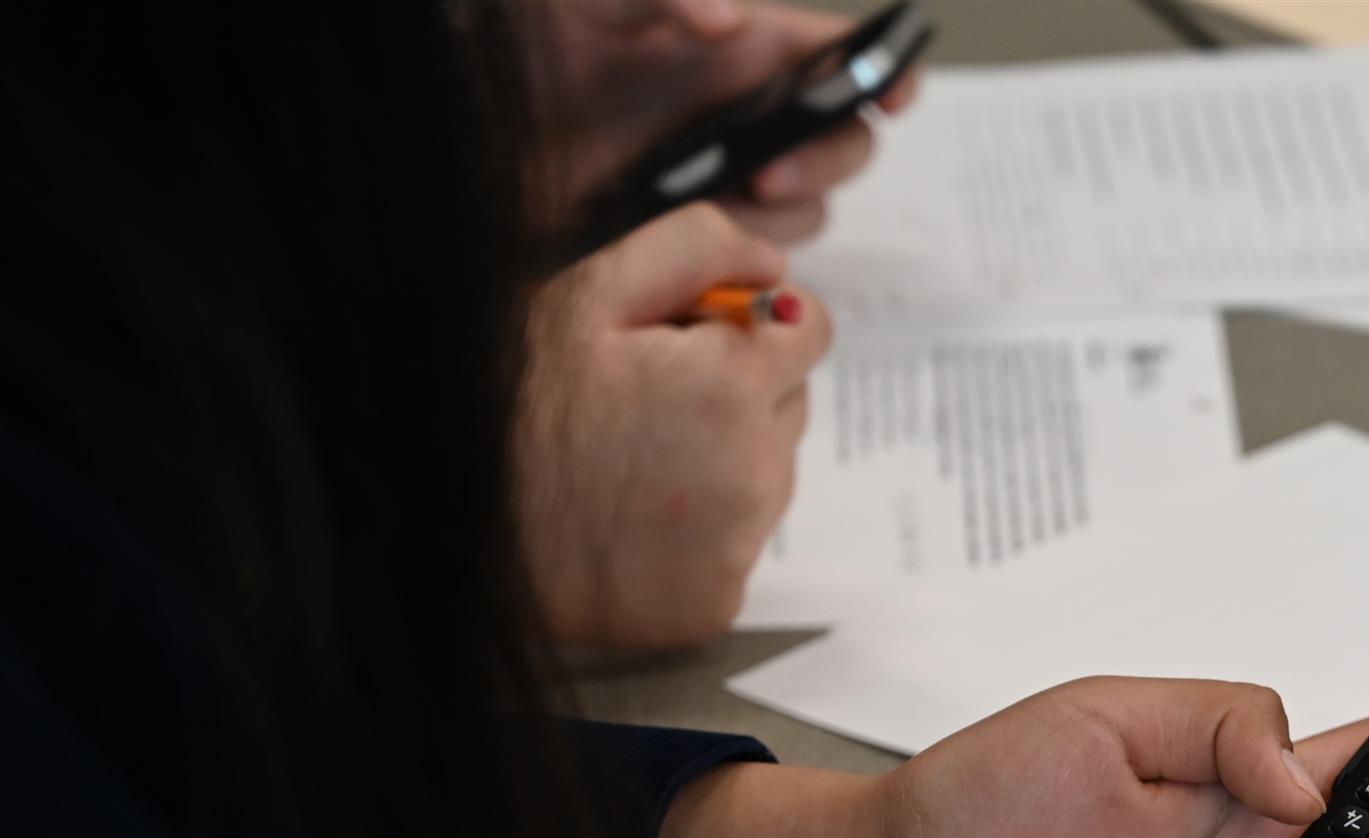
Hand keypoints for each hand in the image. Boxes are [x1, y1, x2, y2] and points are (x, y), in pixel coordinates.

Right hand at [518, 204, 827, 648]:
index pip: (809, 332)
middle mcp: (753, 470)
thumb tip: (777, 266)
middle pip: (789, 407)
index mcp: (730, 384)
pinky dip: (700, 534)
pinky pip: (735, 547)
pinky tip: (630, 521)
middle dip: (737, 393)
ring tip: (628, 462)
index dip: (752, 325)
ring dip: (721, 463)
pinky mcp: (716, 603)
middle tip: (643, 403)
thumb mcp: (587, 294)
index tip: (700, 338)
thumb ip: (697, 250)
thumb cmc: (510, 402)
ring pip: (768, 479)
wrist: (450, 524)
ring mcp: (738, 545)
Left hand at [530, 0, 919, 242]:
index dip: (887, 72)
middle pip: (846, 143)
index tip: (890, 93)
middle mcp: (749, 114)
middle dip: (823, 162)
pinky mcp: (695, 235)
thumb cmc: (519, 39)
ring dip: (776, 220)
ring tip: (710, 208)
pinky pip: (752, 260)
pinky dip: (736, 258)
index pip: (847, 58)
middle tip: (765, 174)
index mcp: (746, 49)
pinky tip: (685, 239)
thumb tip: (733, 22)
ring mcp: (727, 177)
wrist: (456, 128)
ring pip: (807, 213)